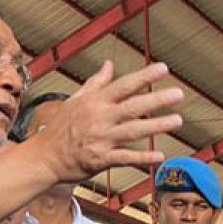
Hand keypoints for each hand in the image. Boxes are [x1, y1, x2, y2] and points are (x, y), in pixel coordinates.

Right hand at [35, 61, 182, 181]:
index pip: (123, 85)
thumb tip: (109, 64)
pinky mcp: (100, 159)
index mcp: (94, 102)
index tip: (163, 69)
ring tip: (177, 120)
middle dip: (157, 99)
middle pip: (132, 106)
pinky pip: (125, 158)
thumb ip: (95, 83)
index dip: (144, 77)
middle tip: (178, 94)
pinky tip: (160, 155)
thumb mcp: (75, 101)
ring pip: (133, 131)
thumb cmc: (59, 128)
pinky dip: (142, 157)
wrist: (44, 157)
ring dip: (156, 126)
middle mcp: (99, 118)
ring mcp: (100, 139)